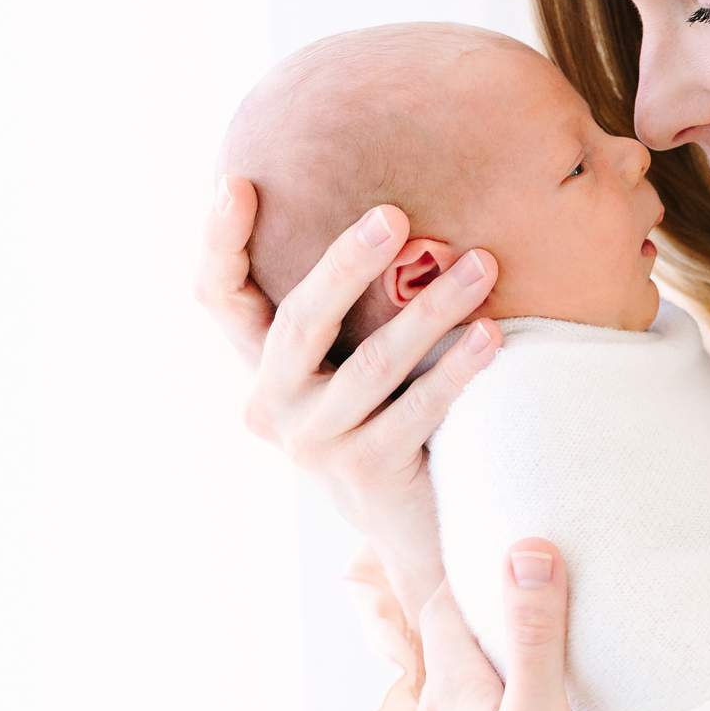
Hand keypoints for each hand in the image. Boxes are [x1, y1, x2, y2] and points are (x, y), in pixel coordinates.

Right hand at [195, 175, 499, 606]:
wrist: (413, 528)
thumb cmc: (388, 415)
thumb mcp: (352, 357)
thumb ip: (347, 302)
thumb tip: (389, 209)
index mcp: (261, 366)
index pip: (218, 296)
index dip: (219, 241)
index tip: (234, 183)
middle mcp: (271, 406)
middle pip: (299, 321)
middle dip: (346, 263)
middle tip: (394, 216)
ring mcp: (315, 444)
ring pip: (373, 364)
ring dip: (432, 308)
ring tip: (483, 266)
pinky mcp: (364, 473)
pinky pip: (417, 409)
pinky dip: (457, 368)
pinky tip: (491, 335)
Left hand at [371, 540, 580, 710]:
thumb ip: (535, 641)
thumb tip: (528, 547)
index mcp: (449, 698)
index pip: (445, 608)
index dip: (460, 569)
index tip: (467, 534)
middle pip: (424, 658)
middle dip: (437, 620)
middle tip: (436, 586)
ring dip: (433, 685)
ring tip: (449, 670)